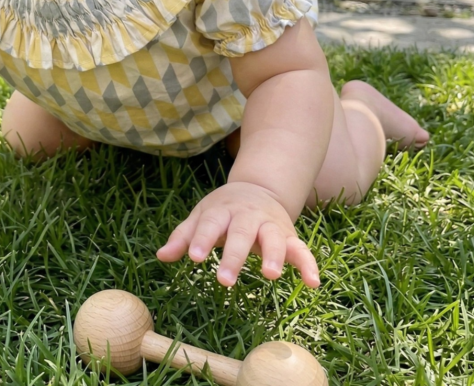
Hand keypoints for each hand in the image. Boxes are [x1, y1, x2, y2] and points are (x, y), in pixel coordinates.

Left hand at [156, 182, 319, 287]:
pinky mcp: (289, 236)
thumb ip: (184, 236)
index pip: (210, 223)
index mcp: (222, 210)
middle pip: (240, 233)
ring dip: (273, 255)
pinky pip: (301, 249)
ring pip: (272, 238)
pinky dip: (308, 264)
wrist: (258, 189)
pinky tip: (312, 283)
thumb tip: (161, 256)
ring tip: (269, 275)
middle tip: (224, 280)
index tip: (195, 258)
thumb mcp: (201, 217)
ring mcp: (269, 225)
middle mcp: (247, 216)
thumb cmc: (222, 210)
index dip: (202, 239)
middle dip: (233, 255)